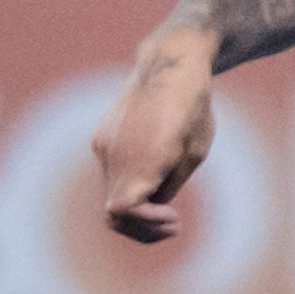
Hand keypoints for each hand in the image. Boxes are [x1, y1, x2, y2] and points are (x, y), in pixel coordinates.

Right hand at [92, 30, 215, 242]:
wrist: (170, 66)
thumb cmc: (192, 109)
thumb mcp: (193, 155)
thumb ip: (169, 185)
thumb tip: (152, 207)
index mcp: (140, 159)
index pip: (124, 210)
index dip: (146, 224)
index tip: (175, 220)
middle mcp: (114, 154)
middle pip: (114, 212)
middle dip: (142, 227)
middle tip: (173, 227)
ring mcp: (103, 145)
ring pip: (112, 194)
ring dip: (137, 208)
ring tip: (167, 210)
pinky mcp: (101, 137)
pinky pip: (112, 174)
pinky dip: (130, 185)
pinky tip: (156, 177)